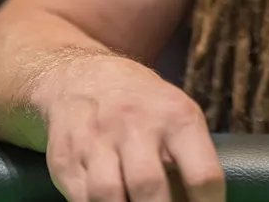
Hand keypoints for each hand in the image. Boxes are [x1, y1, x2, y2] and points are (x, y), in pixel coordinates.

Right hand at [36, 54, 223, 201]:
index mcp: (177, 117)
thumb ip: (189, 159)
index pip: (202, 175)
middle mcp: (136, 125)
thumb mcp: (177, 115)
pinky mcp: (65, 159)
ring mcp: (96, 141)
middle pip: (149, 186)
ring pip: (108, 195)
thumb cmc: (144, 107)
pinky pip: (82, 199)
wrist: (83, 78)